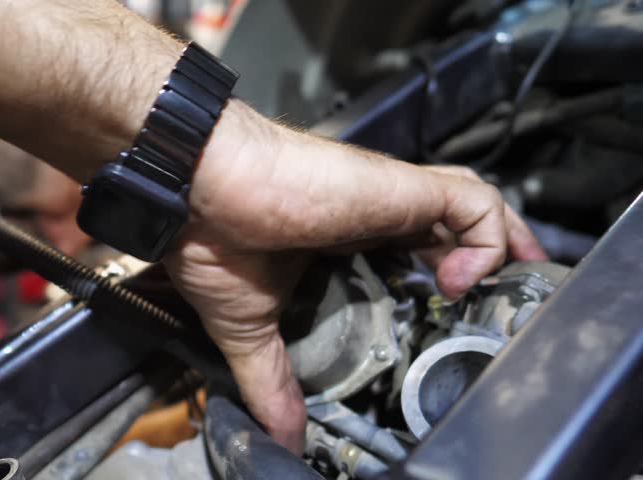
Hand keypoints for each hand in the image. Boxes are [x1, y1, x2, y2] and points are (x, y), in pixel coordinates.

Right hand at [163, 101, 546, 454]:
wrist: (198, 188)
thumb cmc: (213, 234)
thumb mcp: (250, 326)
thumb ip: (271, 376)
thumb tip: (279, 434)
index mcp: (340, 237)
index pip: (410, 248)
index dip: (440, 275)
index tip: (451, 315)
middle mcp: (371, 213)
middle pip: (452, 225)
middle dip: (484, 262)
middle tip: (492, 307)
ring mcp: (388, 197)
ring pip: (473, 208)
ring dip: (498, 248)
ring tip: (494, 293)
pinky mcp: (398, 187)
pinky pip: (472, 202)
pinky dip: (486, 240)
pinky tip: (457, 280)